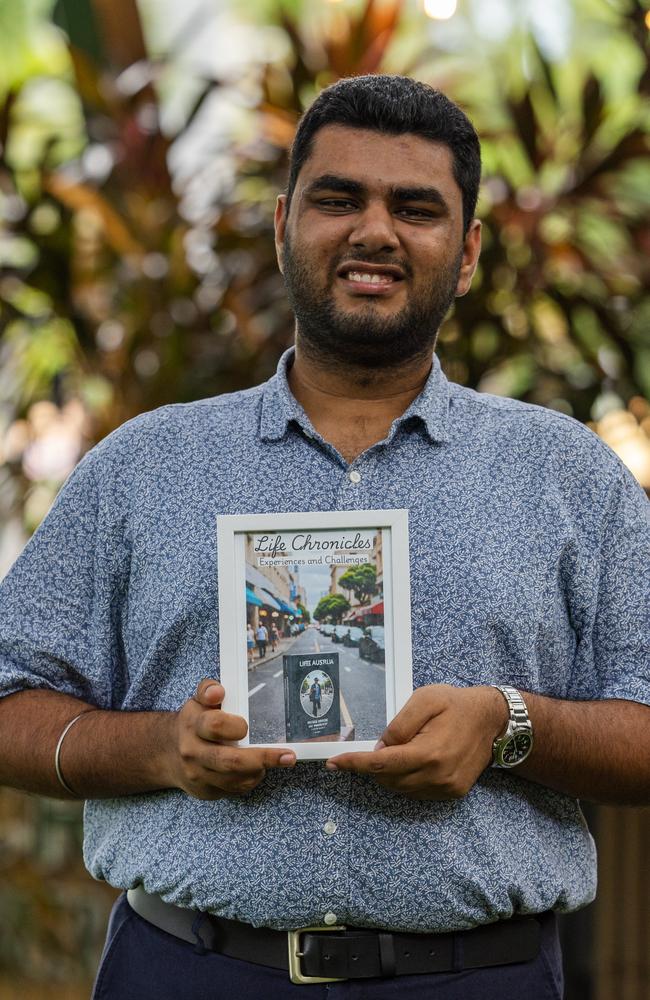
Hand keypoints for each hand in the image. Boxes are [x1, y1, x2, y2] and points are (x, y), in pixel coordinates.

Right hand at [169, 679, 295, 799]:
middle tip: (287, 756)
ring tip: (277, 760)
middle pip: (230, 761)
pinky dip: (251, 780)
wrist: (169, 754)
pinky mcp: (206, 791)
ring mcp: (199, 775)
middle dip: (263, 759)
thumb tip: (218, 691)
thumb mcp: (197, 701)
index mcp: (193, 725)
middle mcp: (193, 752)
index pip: (214, 726)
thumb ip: (208, 690)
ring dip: (260, 770)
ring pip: (236, 779)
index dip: (235, 726)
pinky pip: (234, 789)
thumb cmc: (193, 723)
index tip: (246, 726)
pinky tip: (258, 770)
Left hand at [326, 684, 507, 799]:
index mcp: (429, 752)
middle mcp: (437, 776)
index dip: (354, 764)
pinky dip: (407, 779)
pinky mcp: (453, 792)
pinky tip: (415, 760)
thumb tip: (380, 747)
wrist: (492, 720)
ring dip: (390, 773)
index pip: (381, 764)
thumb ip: (399, 725)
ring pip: (401, 789)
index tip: (333, 763)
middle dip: (373, 766)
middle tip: (375, 747)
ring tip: (401, 749)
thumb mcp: (424, 700)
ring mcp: (446, 788)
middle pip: (388, 780)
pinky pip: (417, 791)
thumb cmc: (456, 704)